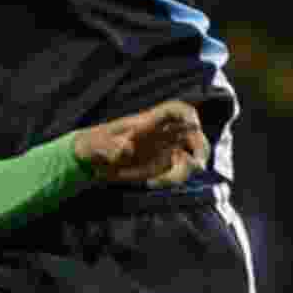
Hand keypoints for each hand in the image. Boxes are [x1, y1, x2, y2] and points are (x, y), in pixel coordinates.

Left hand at [73, 100, 209, 185]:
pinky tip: (152, 183)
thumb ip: (109, 146)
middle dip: (201, 146)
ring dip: (186, 169)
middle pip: (193, 133)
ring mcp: (164, 150)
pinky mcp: (162, 166)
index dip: (188, 114)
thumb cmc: (93, 145)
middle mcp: (161, 134)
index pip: (175, 109)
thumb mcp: (96, 143)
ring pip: (190, 155)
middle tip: (197, 164)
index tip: (194, 126)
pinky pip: (178, 172)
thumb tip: (126, 149)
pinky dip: (172, 180)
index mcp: (148, 122)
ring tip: (165, 181)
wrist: (91, 161)